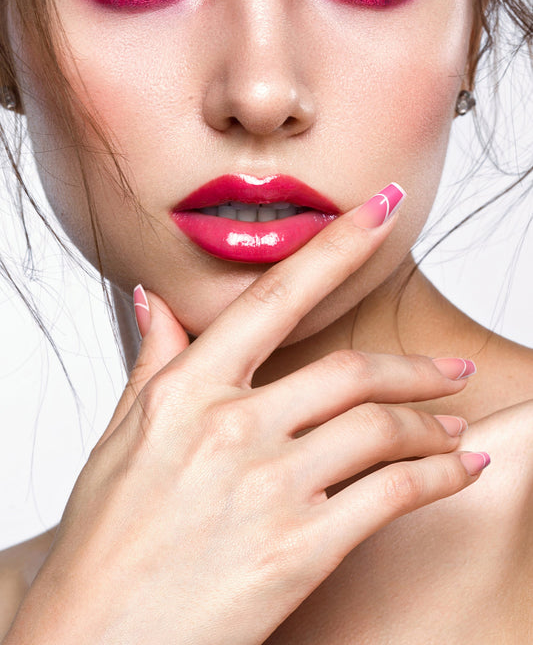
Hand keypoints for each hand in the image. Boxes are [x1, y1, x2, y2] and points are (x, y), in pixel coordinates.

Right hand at [5, 193, 484, 644]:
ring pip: (380, 428)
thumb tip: (156, 300)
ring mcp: (268, 487)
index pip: (276, 296)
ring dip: (433, 424)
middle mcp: (231, 427)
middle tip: (450, 369)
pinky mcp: (300, 548)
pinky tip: (460, 470)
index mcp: (185, 390)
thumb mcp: (119, 435)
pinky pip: (393, 494)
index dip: (337, 244)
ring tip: (454, 427)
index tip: (380, 208)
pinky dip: (440, 476)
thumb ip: (153, 361)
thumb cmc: (106, 538)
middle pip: (351, 371)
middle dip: (416, 368)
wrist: (92, 638)